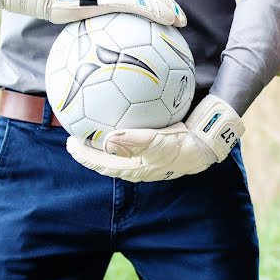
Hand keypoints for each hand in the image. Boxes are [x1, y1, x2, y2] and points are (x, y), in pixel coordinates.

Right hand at [0, 0, 186, 25]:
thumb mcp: (82, 7)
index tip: (170, 14)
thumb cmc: (60, 4)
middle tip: (181, 20)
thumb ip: (96, 15)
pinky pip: (136, 4)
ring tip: (178, 22)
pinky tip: (166, 21)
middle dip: (167, 3)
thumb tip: (104, 40)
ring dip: (166, 7)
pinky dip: (154, 11)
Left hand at [66, 95, 243, 181]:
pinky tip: (122, 111)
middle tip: (76, 134)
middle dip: (90, 148)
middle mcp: (138, 163)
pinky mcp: (155, 142)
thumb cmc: (185, 145)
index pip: (103, 164)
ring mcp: (147, 154)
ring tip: (93, 124)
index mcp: (136, 168)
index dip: (84, 155)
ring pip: (119, 148)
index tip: (70, 143)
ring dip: (105, 138)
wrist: (209, 141)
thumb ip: (135, 141)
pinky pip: (132, 136)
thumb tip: (108, 139)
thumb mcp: (160, 143)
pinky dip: (121, 128)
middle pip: (107, 157)